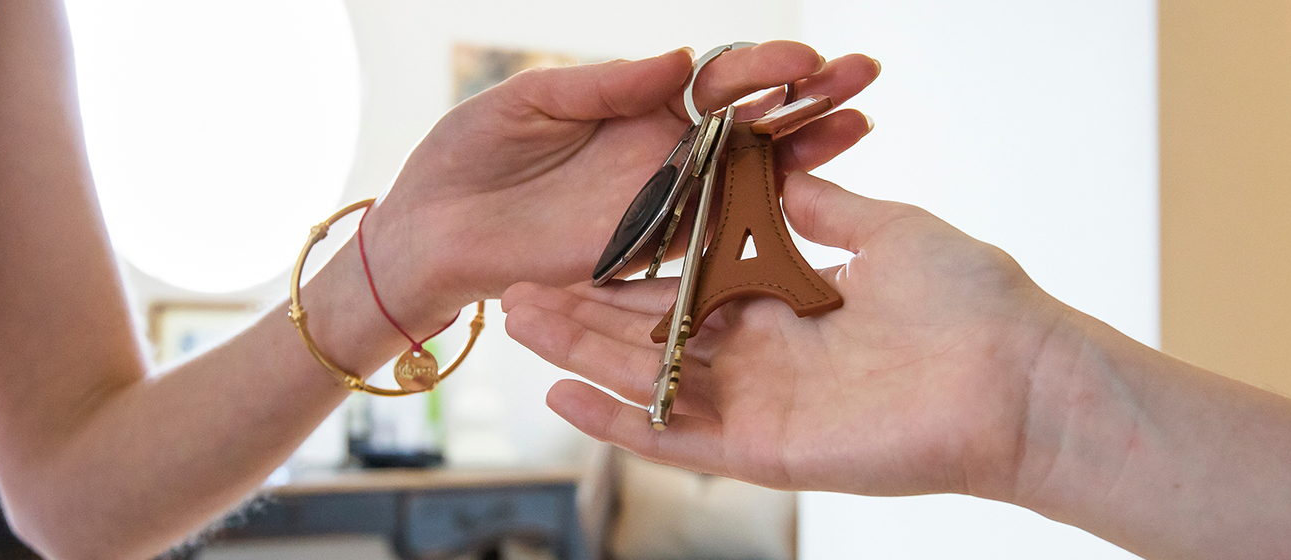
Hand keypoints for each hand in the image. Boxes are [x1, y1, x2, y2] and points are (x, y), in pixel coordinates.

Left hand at [361, 43, 881, 320]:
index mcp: (640, 108)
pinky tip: (810, 198)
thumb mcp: (530, 100)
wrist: (426, 233)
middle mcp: (664, 155)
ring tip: (857, 123)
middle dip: (810, 99)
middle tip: (863, 76)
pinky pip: (712, 237)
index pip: (718, 82)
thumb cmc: (466, 156)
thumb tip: (681, 57)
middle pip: (753, 125)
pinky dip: (760, 220)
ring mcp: (662, 206)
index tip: (803, 60)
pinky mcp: (648, 256)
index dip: (761, 69)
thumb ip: (605, 85)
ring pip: (749, 177)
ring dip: (806, 152)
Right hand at [500, 173, 1094, 500]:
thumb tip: (776, 171)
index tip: (575, 246)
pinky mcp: (767, 450)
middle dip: (583, 311)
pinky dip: (617, 420)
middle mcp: (768, 356)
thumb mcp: (890, 229)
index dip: (631, 271)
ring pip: (649, 381)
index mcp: (791, 302)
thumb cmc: (974, 301)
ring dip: (580, 355)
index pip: (689, 287)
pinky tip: (562, 395)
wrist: (1022, 376)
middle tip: (516, 286)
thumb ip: (822, 210)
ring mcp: (763, 405)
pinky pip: (676, 437)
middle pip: (652, 335)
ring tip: (517, 321)